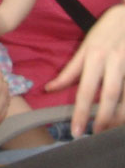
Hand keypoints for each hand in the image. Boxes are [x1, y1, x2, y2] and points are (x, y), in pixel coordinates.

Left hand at [45, 5, 124, 136]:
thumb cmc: (104, 31)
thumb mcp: (85, 47)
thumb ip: (71, 70)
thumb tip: (50, 88)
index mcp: (94, 56)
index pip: (86, 89)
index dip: (82, 112)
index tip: (77, 131)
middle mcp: (113, 60)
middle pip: (110, 96)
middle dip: (103, 119)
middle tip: (96, 135)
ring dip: (120, 116)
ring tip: (111, 129)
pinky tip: (123, 117)